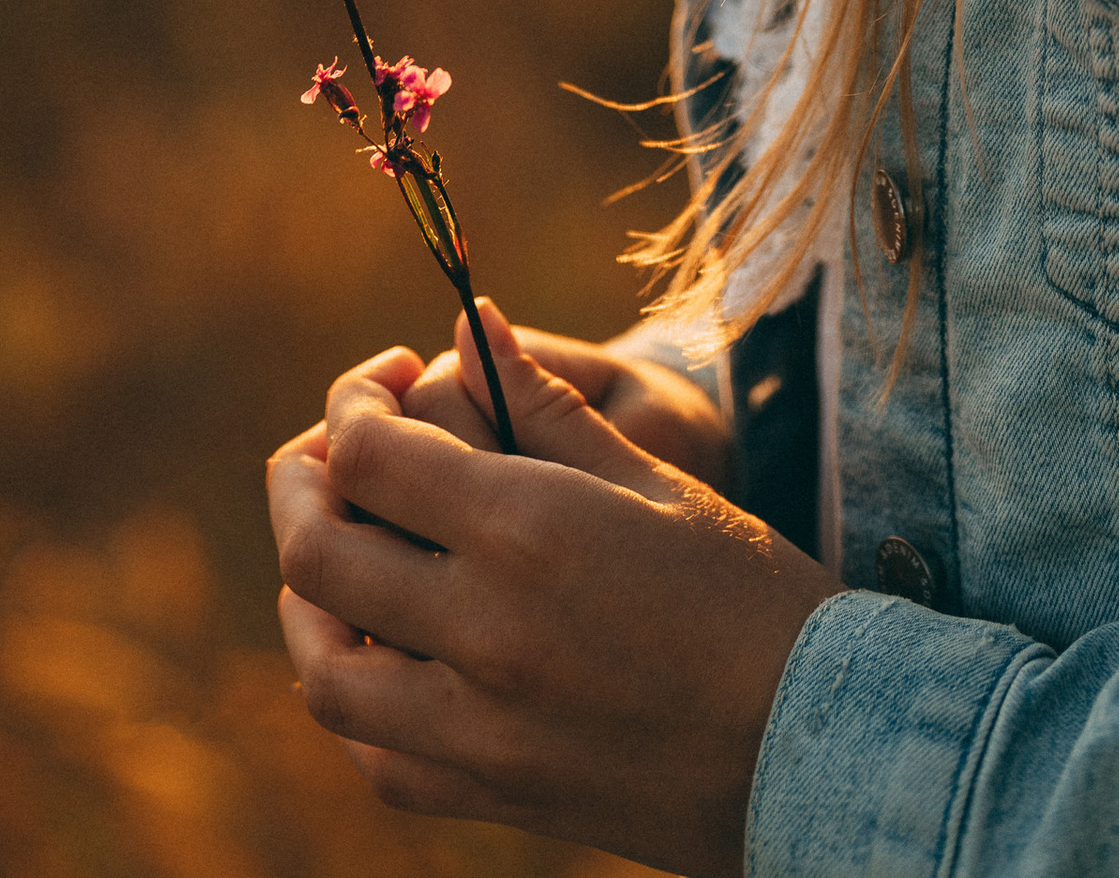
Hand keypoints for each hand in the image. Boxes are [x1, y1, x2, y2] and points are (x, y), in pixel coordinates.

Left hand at [267, 300, 838, 876]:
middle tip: (335, 445)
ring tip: (340, 544)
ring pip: (322, 667)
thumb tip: (473, 323)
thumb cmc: (751, 594)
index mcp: (527, 531)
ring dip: (308, 593)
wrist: (816, 746)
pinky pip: (372, 751)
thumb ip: (546, 405)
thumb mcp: (655, 476)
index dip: (353, 401)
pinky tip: (376, 646)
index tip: (388, 380)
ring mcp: (478, 728)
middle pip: (316, 553)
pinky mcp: (491, 793)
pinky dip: (350, 693)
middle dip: (302, 479)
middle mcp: (483, 632)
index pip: (366, 454)